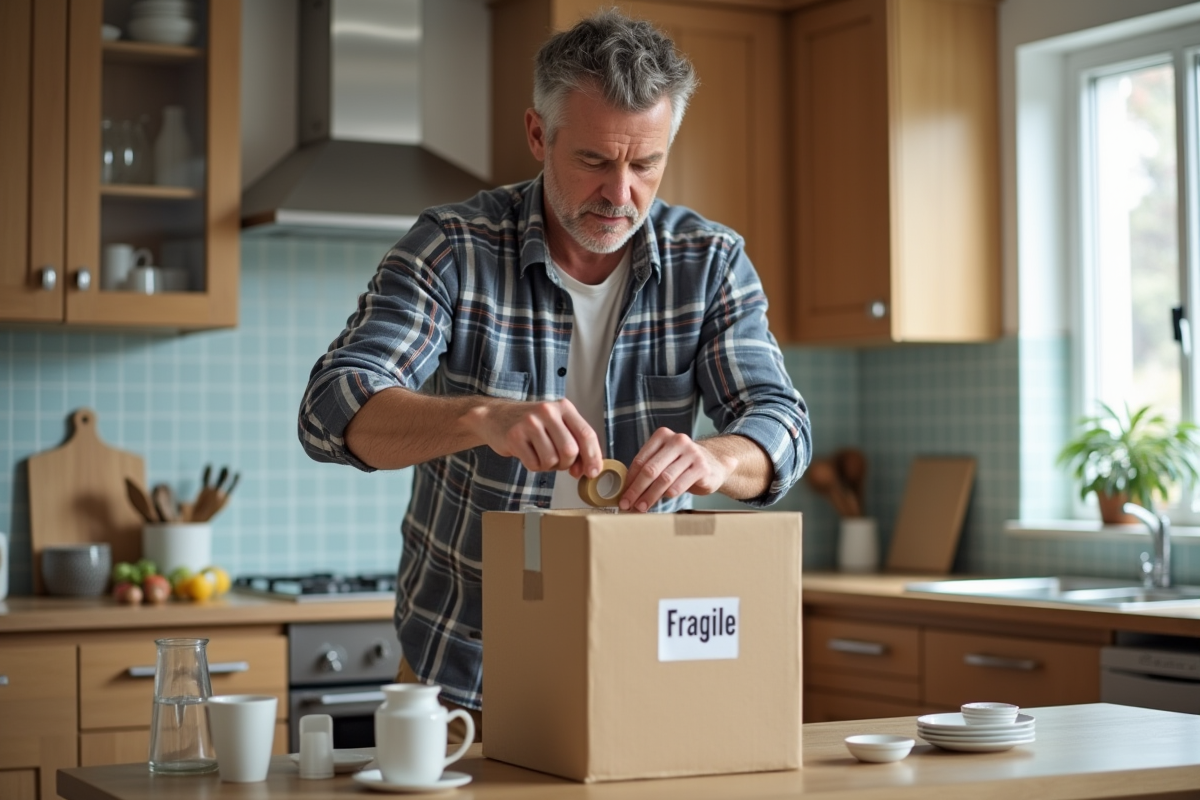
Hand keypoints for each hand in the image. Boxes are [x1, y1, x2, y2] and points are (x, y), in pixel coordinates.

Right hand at [467, 398, 603, 476]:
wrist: (496, 416)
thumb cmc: (532, 425)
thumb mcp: (556, 425)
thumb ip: (575, 443)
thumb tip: (587, 470)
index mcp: (564, 407)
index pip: (586, 434)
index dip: (593, 457)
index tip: (593, 473)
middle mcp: (548, 411)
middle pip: (570, 450)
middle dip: (567, 464)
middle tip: (558, 462)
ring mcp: (530, 422)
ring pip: (551, 459)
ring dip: (548, 466)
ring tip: (540, 455)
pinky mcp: (514, 436)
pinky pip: (533, 464)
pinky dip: (534, 466)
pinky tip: (528, 454)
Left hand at [620, 428, 736, 511]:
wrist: (714, 464)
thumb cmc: (682, 465)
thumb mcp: (665, 460)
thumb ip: (648, 469)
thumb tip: (626, 490)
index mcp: (662, 436)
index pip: (641, 460)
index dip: (629, 479)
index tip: (622, 495)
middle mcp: (677, 440)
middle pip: (650, 469)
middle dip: (636, 489)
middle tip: (627, 504)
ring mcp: (691, 453)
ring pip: (664, 479)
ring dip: (650, 496)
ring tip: (641, 507)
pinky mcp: (701, 467)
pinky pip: (679, 485)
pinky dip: (668, 495)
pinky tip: (662, 501)